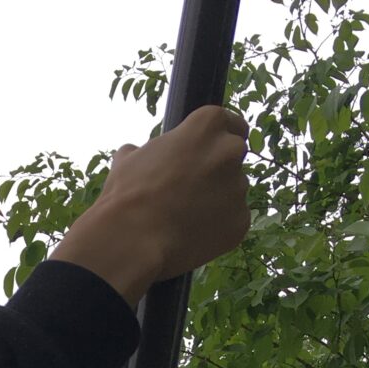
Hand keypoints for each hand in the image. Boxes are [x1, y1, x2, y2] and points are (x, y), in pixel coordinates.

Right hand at [52, 105, 250, 307]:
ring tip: (186, 217)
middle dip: (219, 170)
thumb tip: (134, 152)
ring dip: (217, 201)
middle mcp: (229, 151)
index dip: (220, 140)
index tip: (210, 153)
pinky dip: (219, 228)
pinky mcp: (240, 221)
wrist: (133, 241)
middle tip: (193, 189)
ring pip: (233, 192)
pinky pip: (233, 221)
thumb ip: (146, 150)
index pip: (232, 124)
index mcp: (208, 124)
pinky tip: (193, 235)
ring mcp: (238, 188)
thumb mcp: (129, 159)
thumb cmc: (128, 194)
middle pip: (234, 157)